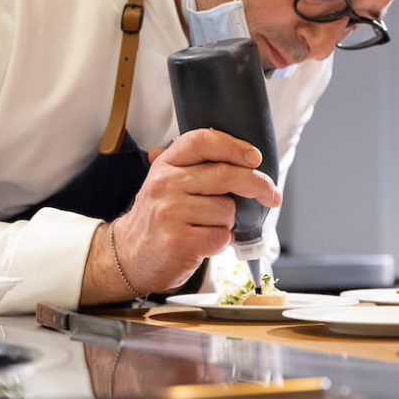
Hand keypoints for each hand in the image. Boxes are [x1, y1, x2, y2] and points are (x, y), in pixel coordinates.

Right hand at [79, 128, 279, 304]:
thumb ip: (195, 168)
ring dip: (228, 223)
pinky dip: (221, 242)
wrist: (128, 256)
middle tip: (271, 195)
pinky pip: (221, 237)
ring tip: (208, 227)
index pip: (202, 141)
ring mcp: (170, 213)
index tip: (254, 158)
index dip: (233, 146)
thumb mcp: (166, 184)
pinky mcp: (179, 242)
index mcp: (166, 165)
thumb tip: (244, 158)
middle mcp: (165, 184)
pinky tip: (204, 242)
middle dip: (257, 185)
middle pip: (225, 174)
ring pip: (227, 210)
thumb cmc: (156, 219)